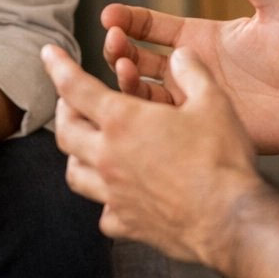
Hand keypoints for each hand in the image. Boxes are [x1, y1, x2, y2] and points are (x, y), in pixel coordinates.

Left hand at [43, 44, 264, 265]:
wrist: (230, 220)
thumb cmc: (221, 159)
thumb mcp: (213, 101)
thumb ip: (192, 72)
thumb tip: (181, 55)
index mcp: (123, 121)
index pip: (75, 87)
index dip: (57, 67)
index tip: (47, 54)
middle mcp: (109, 157)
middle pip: (65, 131)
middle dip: (63, 110)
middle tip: (71, 100)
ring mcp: (114, 194)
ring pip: (75, 173)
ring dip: (75, 154)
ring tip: (86, 145)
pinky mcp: (128, 223)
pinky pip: (103, 211)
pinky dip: (105, 200)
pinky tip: (117, 195)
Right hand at [102, 0, 278, 154]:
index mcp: (202, 37)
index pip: (152, 25)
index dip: (128, 19)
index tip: (109, 14)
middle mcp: (191, 67)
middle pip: (137, 57)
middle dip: (117, 48)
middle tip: (112, 42)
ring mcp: (194, 99)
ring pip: (143, 91)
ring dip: (125, 80)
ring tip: (123, 68)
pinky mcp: (203, 127)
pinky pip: (164, 123)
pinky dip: (144, 115)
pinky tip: (136, 108)